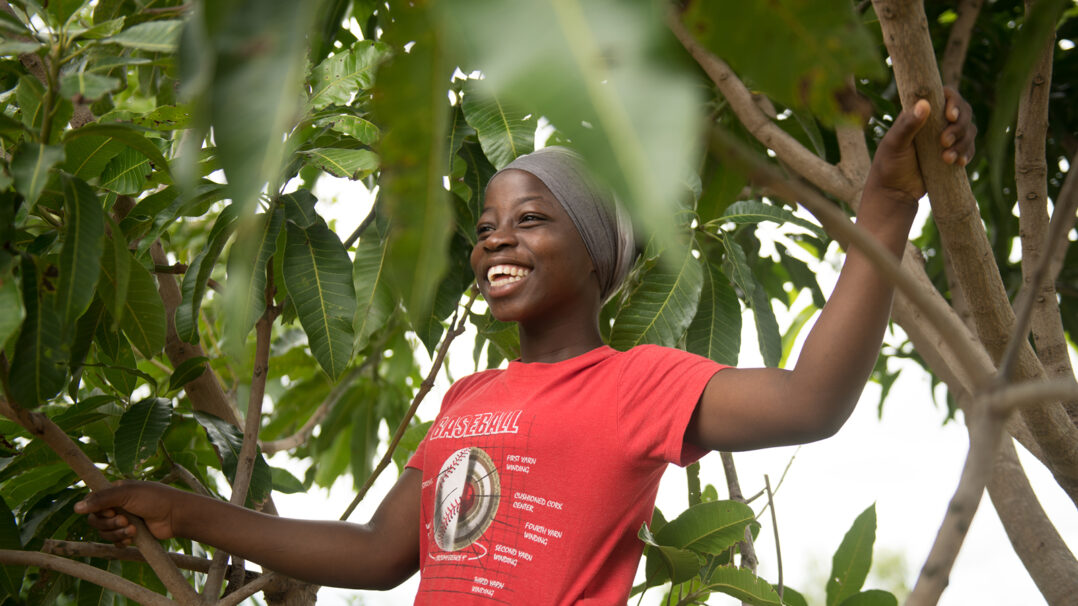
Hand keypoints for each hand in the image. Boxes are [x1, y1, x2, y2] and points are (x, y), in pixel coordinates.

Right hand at [74, 481, 179, 545]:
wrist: (176, 515)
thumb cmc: (155, 499)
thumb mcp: (127, 494)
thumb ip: (102, 499)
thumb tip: (76, 508)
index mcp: (115, 492)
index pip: (92, 502)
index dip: (97, 510)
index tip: (111, 510)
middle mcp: (117, 505)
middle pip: (95, 520)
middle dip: (109, 523)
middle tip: (126, 520)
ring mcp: (123, 520)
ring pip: (104, 532)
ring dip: (117, 533)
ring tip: (133, 529)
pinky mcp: (130, 533)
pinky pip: (114, 542)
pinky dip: (121, 541)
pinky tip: (132, 538)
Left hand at [864, 86, 975, 206]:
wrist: (894, 193)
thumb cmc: (888, 165)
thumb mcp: (894, 144)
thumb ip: (907, 125)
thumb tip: (924, 104)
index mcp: (920, 113)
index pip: (946, 95)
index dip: (954, 102)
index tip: (950, 116)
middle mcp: (935, 122)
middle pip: (963, 112)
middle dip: (959, 127)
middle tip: (944, 142)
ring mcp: (945, 137)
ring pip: (969, 130)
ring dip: (963, 143)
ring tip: (946, 159)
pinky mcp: (952, 152)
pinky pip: (969, 148)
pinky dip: (967, 153)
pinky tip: (959, 163)